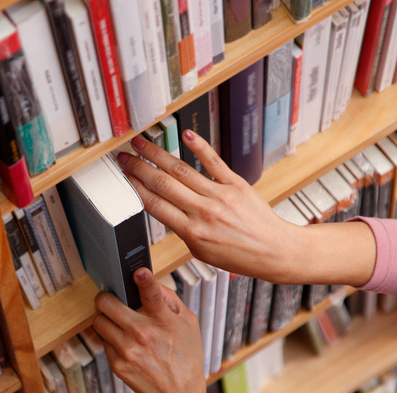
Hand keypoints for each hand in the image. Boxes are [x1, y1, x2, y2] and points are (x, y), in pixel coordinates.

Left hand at [93, 267, 204, 392]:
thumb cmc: (186, 356)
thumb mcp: (188, 323)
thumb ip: (169, 299)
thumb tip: (150, 282)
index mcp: (163, 320)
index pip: (152, 294)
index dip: (144, 280)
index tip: (139, 273)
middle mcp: (143, 333)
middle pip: (106, 303)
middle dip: (106, 297)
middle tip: (111, 299)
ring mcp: (127, 349)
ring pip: (98, 320)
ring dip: (105, 317)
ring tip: (117, 322)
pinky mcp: (117, 364)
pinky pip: (103, 341)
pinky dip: (110, 338)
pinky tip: (124, 343)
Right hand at [116, 130, 301, 282]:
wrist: (273, 251)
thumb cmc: (239, 255)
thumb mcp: (201, 251)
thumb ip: (182, 229)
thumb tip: (163, 209)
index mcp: (192, 232)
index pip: (155, 205)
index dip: (135, 188)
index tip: (123, 178)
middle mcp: (204, 211)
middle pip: (163, 184)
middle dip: (139, 168)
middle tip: (124, 158)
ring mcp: (220, 195)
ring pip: (182, 170)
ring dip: (158, 154)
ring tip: (142, 144)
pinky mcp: (236, 184)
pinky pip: (214, 162)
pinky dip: (199, 147)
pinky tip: (186, 135)